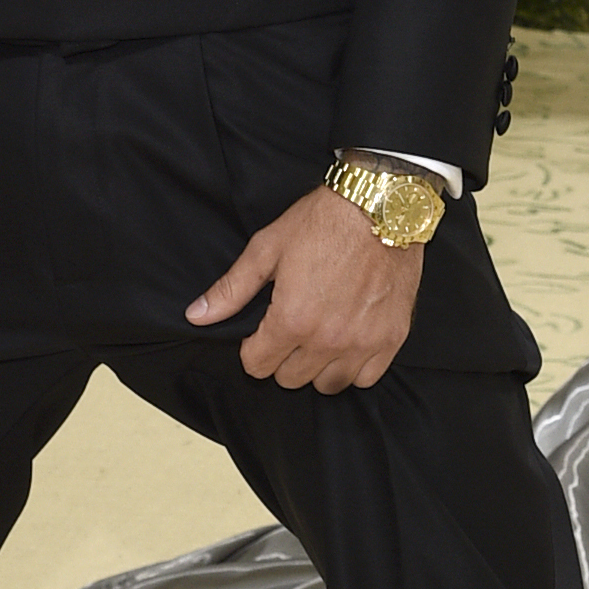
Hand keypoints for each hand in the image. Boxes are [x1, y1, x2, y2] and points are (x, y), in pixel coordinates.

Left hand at [186, 181, 422, 392]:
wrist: (381, 204)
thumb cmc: (323, 221)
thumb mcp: (267, 248)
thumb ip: (231, 289)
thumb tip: (196, 316)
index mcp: (292, 319)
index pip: (257, 365)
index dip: (252, 349)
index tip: (261, 333)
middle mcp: (327, 339)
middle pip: (290, 379)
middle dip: (283, 358)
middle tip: (291, 329)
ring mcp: (363, 342)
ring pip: (328, 384)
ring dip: (317, 366)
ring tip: (318, 337)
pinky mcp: (391, 338)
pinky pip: (366, 378)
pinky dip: (354, 367)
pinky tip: (347, 342)